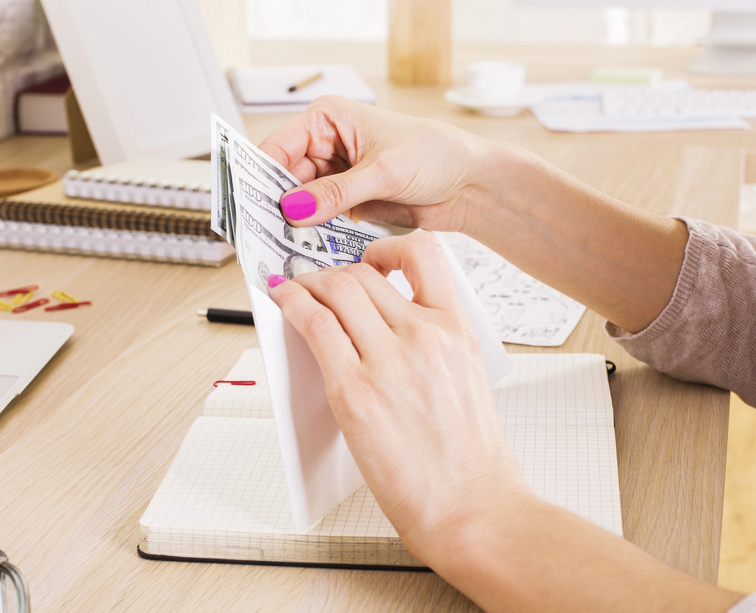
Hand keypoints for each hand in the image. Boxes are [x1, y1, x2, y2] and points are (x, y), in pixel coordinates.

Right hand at [259, 95, 522, 232]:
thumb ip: (335, 193)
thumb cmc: (435, 155)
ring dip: (294, 224)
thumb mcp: (382, 172)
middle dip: (276, 205)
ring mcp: (335, 176)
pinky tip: (307, 248)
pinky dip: (313, 234)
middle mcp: (326, 145)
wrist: (469, 184)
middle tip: (265, 233)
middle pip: (283, 178)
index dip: (260, 175)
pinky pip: (319, 220)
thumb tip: (293, 209)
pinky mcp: (346, 202)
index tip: (249, 204)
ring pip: (298, 203)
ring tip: (284, 244)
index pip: (279, 146)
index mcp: (328, 119)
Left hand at [266, 231, 530, 564]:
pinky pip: (315, 325)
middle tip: (317, 283)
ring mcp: (389, 361)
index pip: (424, 255)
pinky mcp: (355, 391)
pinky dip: (291, 305)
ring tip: (295, 291)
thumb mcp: (465, 381)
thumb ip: (430, 346)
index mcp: (457, 331)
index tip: (370, 258)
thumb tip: (384, 329)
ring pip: (336, 290)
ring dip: (307, 284)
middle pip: (363, 274)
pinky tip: (283, 303)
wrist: (472, 508)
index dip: (387, 248)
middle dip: (332, 273)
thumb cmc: (471, 460)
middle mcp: (424, 335)